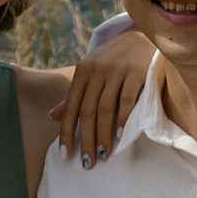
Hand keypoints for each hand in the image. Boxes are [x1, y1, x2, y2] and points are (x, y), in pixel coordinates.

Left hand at [50, 29, 152, 164]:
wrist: (143, 35)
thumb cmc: (114, 59)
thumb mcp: (91, 72)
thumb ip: (75, 95)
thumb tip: (53, 116)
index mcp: (83, 71)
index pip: (70, 107)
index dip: (66, 132)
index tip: (65, 155)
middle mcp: (97, 70)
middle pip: (87, 111)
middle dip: (85, 140)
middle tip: (87, 162)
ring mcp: (118, 70)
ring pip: (105, 109)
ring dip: (103, 135)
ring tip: (102, 155)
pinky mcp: (138, 72)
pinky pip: (127, 100)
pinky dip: (122, 119)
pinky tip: (119, 136)